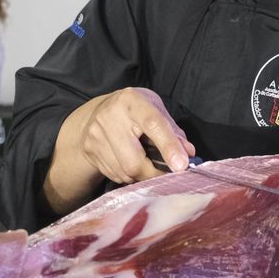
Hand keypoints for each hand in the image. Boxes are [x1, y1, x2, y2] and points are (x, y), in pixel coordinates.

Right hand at [72, 87, 194, 185]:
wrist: (97, 112)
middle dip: (154, 173)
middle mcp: (110, 116)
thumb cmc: (134, 110)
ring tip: (145, 164)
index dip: (169, 146)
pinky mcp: (90, 149)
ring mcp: (96, 135)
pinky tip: (129, 163)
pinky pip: (115, 175)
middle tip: (165, 174)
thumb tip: (188, 154)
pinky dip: (128, 175)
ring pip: (124, 172)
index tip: (181, 165)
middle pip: (134, 161)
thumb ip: (173, 131)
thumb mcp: (155, 109)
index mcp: (132, 101)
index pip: (153, 124)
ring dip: (141, 176)